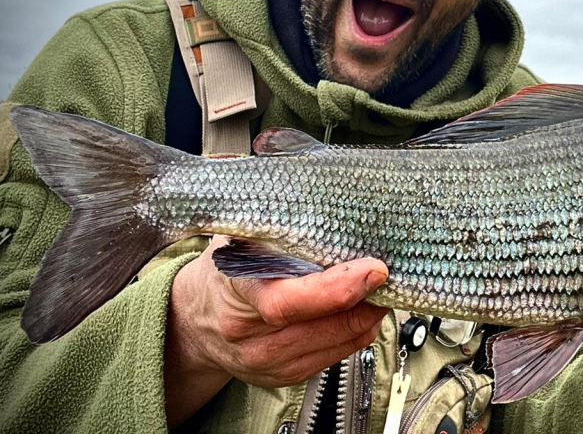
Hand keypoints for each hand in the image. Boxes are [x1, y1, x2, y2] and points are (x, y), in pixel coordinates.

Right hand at [164, 236, 388, 427]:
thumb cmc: (226, 269)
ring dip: (367, 316)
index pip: (288, 302)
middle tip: (386, 275)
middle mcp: (248, 334)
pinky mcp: (283, 376)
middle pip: (324, 326)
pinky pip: (335, 357)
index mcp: (236, 290)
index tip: (372, 270)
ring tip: (378, 290)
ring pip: (338, 343)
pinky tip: (360, 311)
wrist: (196, 318)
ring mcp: (265, 361)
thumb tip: (325, 206)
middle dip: (366, 300)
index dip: (337, 288)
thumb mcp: (241, 236)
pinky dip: (355, 332)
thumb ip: (280, 226)